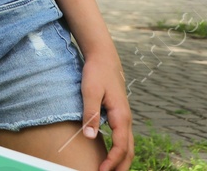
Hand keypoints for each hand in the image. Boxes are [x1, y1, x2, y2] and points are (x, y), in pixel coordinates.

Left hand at [84, 47, 132, 170]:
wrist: (104, 58)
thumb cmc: (96, 73)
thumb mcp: (89, 91)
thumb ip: (90, 113)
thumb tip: (91, 137)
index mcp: (121, 116)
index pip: (121, 146)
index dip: (112, 161)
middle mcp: (126, 119)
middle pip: (129, 150)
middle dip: (121, 166)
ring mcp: (124, 117)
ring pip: (128, 144)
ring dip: (122, 159)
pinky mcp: (119, 115)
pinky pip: (123, 137)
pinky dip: (120, 150)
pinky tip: (111, 154)